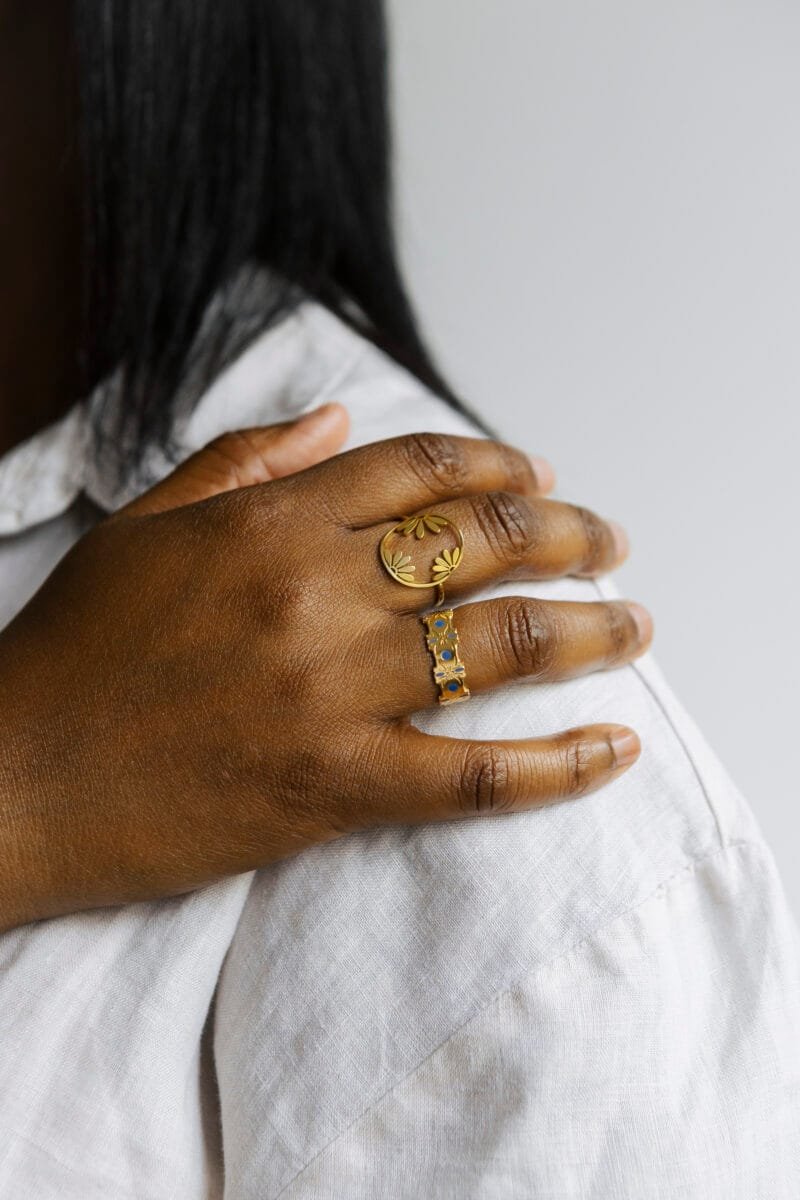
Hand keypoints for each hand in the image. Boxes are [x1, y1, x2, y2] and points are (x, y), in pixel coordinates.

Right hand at [0, 426, 650, 927]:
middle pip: (485, 543)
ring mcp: (332, 693)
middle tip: (611, 543)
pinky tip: (612, 749)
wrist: (13, 781)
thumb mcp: (143, 527)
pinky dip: (557, 766)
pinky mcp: (336, 786)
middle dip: (570, 534)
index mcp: (270, 523)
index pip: (423, 469)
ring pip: (501, 644)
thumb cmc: (72, 653)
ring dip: (591, 628)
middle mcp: (315, 595)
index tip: (542, 477)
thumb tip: (336, 416)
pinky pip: (474, 776)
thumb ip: (245, 462)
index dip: (502, 465)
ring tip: (634, 623)